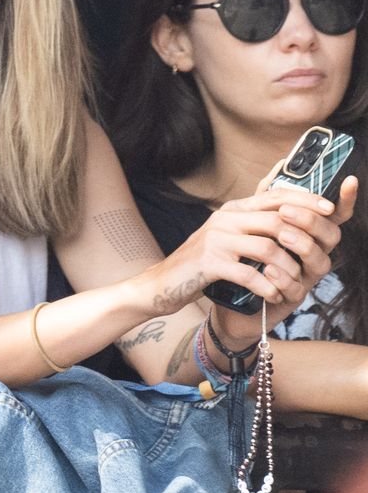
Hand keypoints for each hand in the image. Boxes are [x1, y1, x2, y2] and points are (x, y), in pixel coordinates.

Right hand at [145, 177, 353, 328]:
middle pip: (276, 220)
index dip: (306, 201)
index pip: (276, 196)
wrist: (161, 284)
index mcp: (233, 210)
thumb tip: (288, 219)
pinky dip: (267, 287)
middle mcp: (225, 220)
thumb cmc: (199, 264)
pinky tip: (274, 296)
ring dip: (288, 270)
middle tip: (317, 258)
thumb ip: (251, 225)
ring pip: (268, 249)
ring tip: (294, 284)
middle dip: (303, 240)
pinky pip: (249, 275)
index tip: (331, 210)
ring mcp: (216, 241)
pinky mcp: (210, 265)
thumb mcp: (225, 237)